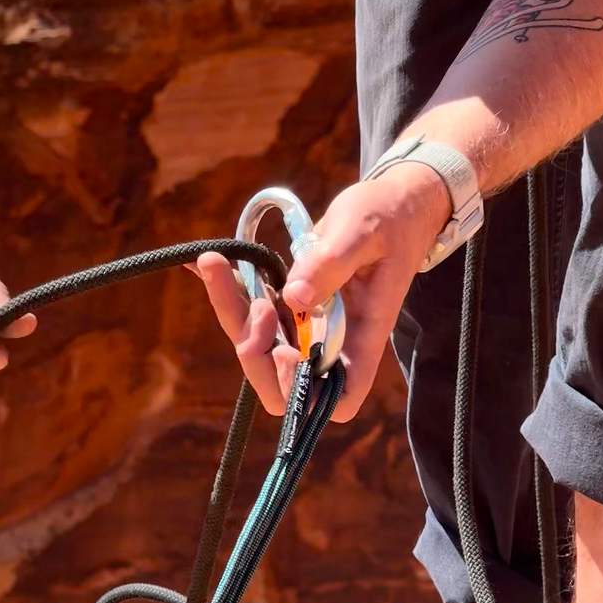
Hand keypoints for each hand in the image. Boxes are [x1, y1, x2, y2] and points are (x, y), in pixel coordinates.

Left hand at [196, 167, 449, 420]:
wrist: (393, 204)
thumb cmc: (388, 217)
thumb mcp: (362, 231)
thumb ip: (332, 263)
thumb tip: (293, 296)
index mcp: (364, 335)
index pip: (339, 398)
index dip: (305, 391)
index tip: (284, 351)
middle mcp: (333, 339)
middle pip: (283, 381)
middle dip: (254, 349)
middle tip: (255, 301)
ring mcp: (309, 322)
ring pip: (260, 343)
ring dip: (233, 310)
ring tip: (216, 264)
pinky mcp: (292, 299)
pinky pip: (253, 308)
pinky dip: (228, 289)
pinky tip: (208, 263)